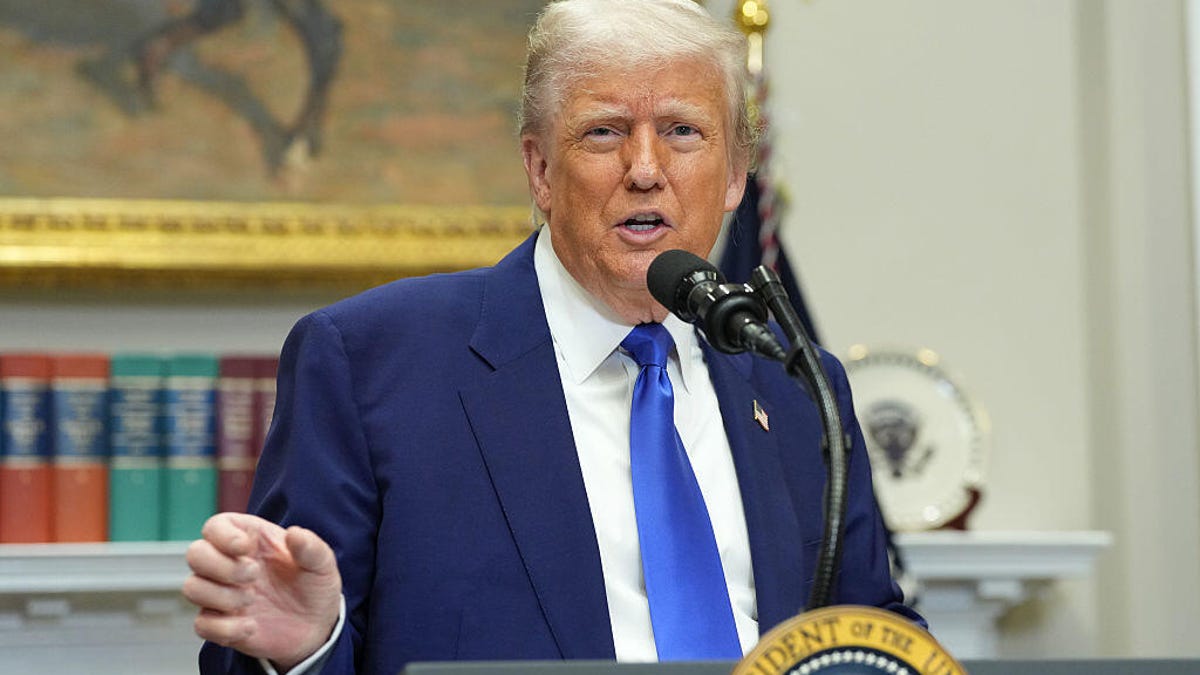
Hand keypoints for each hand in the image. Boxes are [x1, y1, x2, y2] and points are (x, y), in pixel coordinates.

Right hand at [183, 512, 342, 671]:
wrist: (316, 628)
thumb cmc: (314, 587)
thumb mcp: (322, 564)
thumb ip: (311, 547)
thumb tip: (294, 534)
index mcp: (251, 540)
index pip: (215, 526)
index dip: (222, 535)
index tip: (246, 548)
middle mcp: (230, 564)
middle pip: (195, 553)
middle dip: (220, 566)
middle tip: (253, 576)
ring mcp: (222, 594)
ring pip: (192, 588)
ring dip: (221, 596)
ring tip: (252, 601)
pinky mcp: (220, 623)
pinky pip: (201, 624)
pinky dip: (224, 628)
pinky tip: (251, 627)